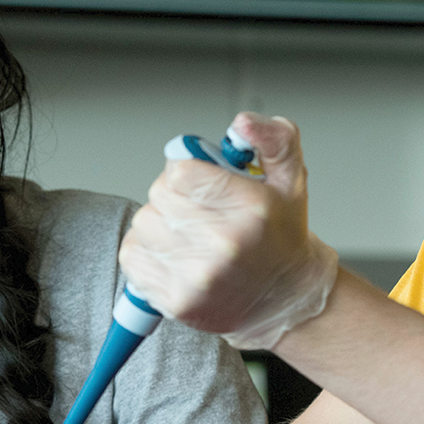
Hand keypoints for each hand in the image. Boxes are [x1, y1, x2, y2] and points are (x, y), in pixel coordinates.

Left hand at [120, 112, 339, 348]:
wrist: (283, 301)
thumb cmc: (280, 238)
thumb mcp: (290, 177)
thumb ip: (273, 138)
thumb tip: (242, 123)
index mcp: (251, 208)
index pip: (180, 170)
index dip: (186, 171)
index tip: (202, 183)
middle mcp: (224, 243)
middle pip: (159, 194)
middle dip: (175, 196)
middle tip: (202, 211)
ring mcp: (198, 276)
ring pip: (144, 223)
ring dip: (160, 224)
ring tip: (191, 235)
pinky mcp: (176, 300)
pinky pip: (133, 256)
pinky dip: (147, 252)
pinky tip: (177, 256)